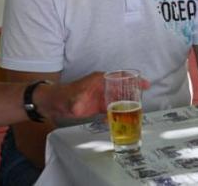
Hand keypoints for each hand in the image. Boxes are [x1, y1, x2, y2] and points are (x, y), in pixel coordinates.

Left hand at [36, 72, 150, 120]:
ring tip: (138, 111)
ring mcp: (101, 96)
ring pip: (119, 98)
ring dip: (128, 104)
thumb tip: (80, 108)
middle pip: (124, 87)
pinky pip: (113, 108)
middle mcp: (103, 86)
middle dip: (135, 92)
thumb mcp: (70, 98)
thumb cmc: (62, 96)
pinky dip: (119, 113)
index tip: (145, 84)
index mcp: (100, 80)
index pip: (121, 77)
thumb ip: (76, 102)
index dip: (134, 79)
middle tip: (145, 99)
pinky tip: (123, 120)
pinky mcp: (98, 106)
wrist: (52, 104)